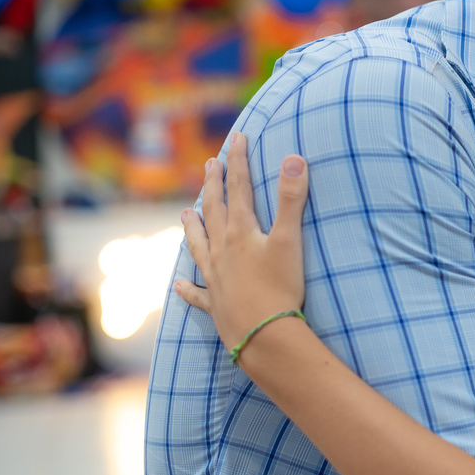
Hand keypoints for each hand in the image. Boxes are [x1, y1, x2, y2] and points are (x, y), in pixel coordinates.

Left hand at [176, 132, 309, 350]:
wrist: (264, 335)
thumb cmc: (279, 288)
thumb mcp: (290, 240)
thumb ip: (292, 199)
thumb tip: (295, 158)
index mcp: (241, 233)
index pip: (240, 189)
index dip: (239, 162)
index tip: (237, 139)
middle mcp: (222, 251)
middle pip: (214, 211)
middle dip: (213, 186)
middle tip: (210, 165)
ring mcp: (216, 278)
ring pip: (199, 246)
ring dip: (192, 228)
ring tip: (184, 214)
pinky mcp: (216, 305)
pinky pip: (198, 294)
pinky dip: (188, 289)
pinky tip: (180, 285)